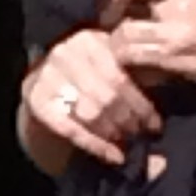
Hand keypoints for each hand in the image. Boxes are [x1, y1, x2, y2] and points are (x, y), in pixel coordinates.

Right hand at [21, 29, 162, 168]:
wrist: (44, 99)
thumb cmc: (88, 85)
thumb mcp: (110, 72)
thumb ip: (135, 79)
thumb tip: (160, 110)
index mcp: (89, 39)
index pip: (121, 76)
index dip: (141, 104)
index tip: (155, 125)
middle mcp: (65, 52)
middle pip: (107, 95)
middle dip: (129, 120)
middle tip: (140, 137)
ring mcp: (46, 76)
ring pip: (91, 112)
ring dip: (113, 133)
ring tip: (127, 145)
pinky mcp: (35, 100)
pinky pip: (71, 128)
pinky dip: (95, 145)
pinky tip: (113, 156)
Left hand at [103, 0, 195, 96]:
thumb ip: (169, 3)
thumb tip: (128, 11)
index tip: (111, 14)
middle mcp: (180, 5)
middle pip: (122, 14)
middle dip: (111, 32)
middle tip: (113, 45)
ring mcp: (178, 33)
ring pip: (125, 40)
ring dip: (119, 54)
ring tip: (125, 63)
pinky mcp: (178, 60)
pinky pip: (139, 63)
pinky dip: (134, 71)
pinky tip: (142, 76)